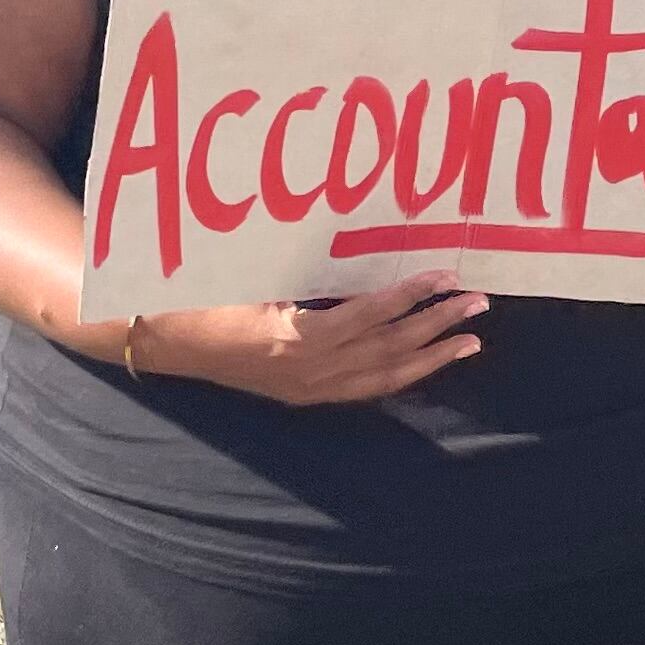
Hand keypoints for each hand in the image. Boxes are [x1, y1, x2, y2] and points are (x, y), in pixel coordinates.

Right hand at [128, 272, 485, 405]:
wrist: (165, 339)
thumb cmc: (207, 298)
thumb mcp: (258, 279)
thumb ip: (312, 276)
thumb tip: (370, 249)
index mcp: (295, 339)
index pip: (368, 317)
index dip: (409, 296)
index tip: (445, 274)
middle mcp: (307, 372)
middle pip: (387, 349)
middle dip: (437, 325)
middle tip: (479, 302)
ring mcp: (307, 389)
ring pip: (383, 376)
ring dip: (431, 356)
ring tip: (471, 339)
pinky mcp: (305, 396)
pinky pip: (365, 388)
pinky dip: (401, 373)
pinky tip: (427, 362)